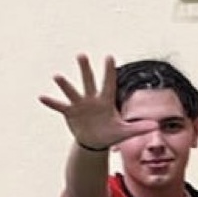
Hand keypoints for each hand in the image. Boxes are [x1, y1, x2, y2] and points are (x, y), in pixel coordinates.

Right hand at [40, 54, 157, 152]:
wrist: (95, 142)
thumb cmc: (111, 133)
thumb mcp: (125, 132)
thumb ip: (139, 127)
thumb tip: (156, 124)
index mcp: (106, 101)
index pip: (109, 83)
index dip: (109, 71)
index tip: (109, 57)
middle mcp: (92, 99)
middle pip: (89, 81)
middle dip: (86, 69)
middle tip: (81, 54)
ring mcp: (80, 105)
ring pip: (72, 92)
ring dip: (65, 85)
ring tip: (57, 76)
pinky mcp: (70, 113)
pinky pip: (59, 106)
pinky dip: (51, 102)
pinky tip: (41, 97)